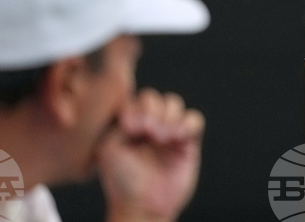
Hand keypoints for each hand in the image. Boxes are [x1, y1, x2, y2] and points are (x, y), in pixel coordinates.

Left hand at [97, 89, 203, 221]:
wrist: (142, 207)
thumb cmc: (122, 181)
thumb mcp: (109, 148)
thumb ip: (120, 122)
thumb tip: (137, 110)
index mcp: (130, 124)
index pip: (135, 100)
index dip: (136, 108)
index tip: (131, 129)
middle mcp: (150, 125)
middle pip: (156, 98)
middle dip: (152, 110)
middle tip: (148, 131)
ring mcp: (169, 132)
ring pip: (175, 103)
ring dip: (169, 115)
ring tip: (162, 137)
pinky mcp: (188, 143)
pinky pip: (195, 119)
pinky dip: (187, 123)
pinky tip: (176, 138)